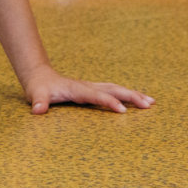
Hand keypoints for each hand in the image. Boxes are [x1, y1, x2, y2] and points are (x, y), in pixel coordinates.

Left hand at [21, 66, 154, 114]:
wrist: (39, 76)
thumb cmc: (39, 88)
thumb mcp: (36, 95)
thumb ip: (38, 102)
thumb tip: (37, 110)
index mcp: (77, 89)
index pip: (96, 96)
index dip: (109, 102)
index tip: (123, 110)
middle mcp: (87, 86)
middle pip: (113, 89)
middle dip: (131, 96)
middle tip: (149, 105)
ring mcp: (92, 87)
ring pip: (116, 89)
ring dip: (133, 94)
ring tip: (151, 102)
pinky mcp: (93, 89)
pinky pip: (113, 91)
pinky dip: (127, 95)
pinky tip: (138, 100)